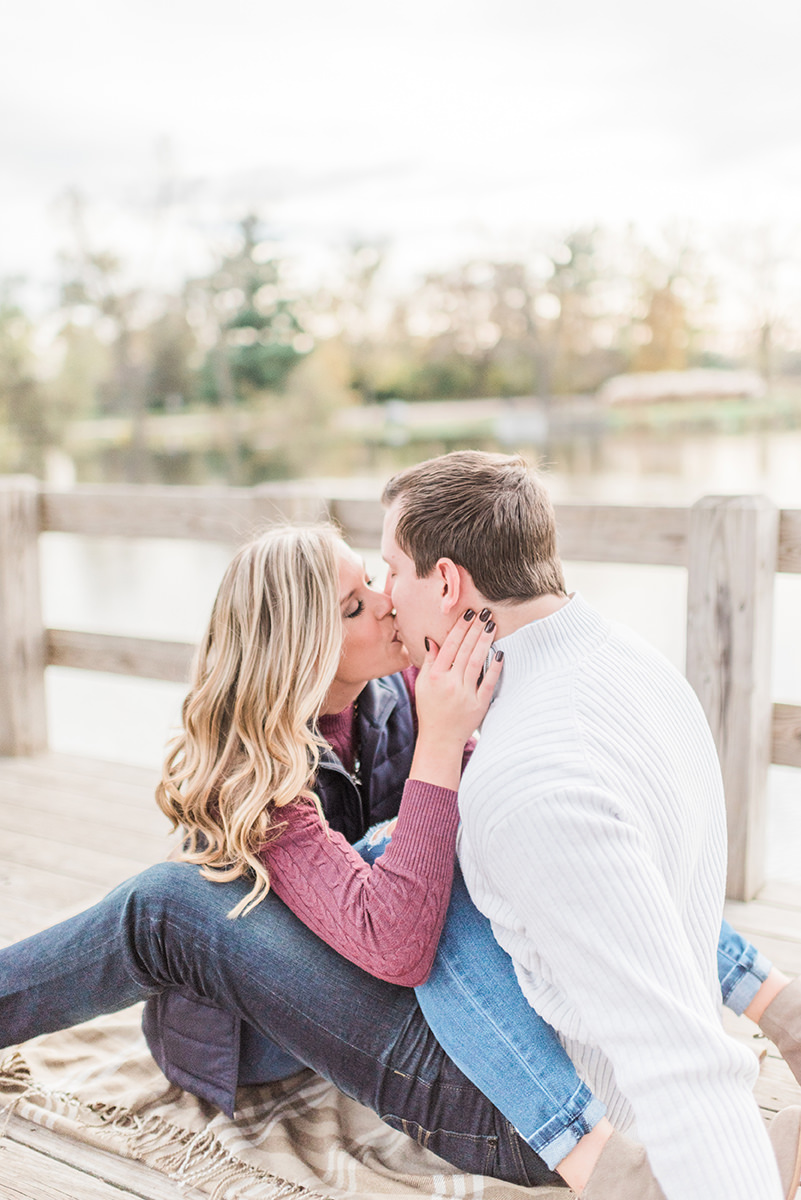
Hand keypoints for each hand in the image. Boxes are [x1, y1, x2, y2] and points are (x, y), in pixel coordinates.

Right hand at [410, 611, 502, 790]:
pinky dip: (494, 667)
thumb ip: (429, 662)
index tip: (468, 614)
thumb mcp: (422, 685)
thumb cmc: (430, 709)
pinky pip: (488, 682)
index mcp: (434, 677)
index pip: (449, 646)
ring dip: (484, 641)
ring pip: (476, 662)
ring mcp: (465, 694)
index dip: (459, 628)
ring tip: (491, 625)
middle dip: (475, 629)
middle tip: (484, 612)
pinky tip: (499, 653)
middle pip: (464, 650)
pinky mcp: (479, 704)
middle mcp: (449, 683)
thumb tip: (433, 639)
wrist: (439, 739)